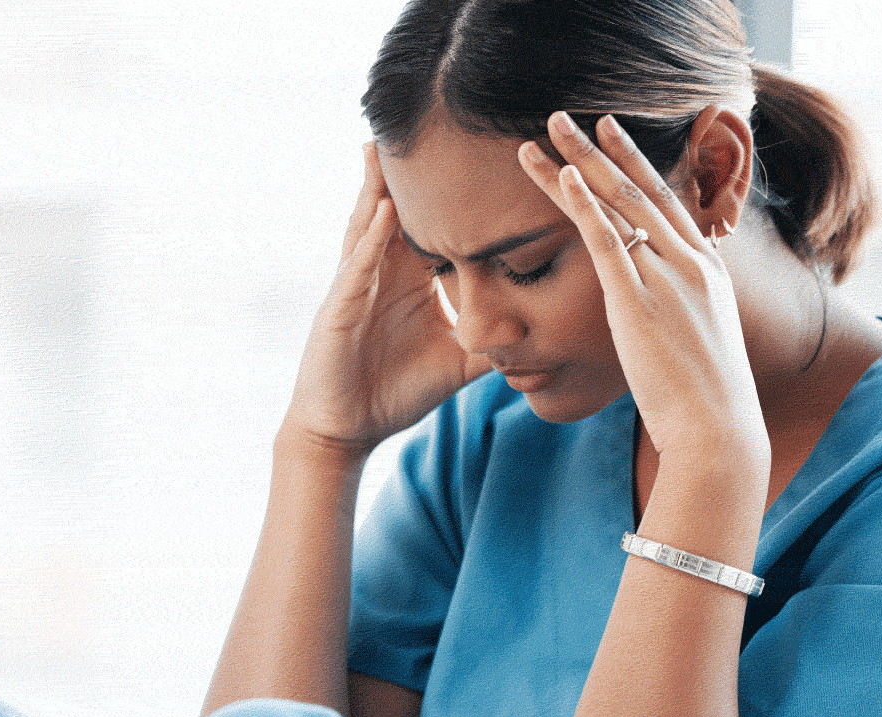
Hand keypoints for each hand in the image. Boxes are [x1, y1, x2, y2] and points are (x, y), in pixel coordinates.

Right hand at [285, 143, 492, 455]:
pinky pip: (357, 267)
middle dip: (410, 171)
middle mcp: (382, 274)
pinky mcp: (339, 309)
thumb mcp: (457, 366)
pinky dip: (371, 239)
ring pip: (370, 226)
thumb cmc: (394, 394)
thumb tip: (543, 334)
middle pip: (400, 211)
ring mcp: (357, 287)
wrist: (347, 430)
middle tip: (427, 121)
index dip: (457, 195)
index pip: (437, 227)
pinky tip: (384, 212)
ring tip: (387, 146)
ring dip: (379, 187)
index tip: (483, 156)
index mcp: (409, 282)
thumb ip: (494, 345)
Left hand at [518, 112, 765, 461]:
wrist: (718, 429)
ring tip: (548, 131)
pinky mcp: (639, 300)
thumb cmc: (706, 402)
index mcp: (707, 269)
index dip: (634, 166)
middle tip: (568, 117)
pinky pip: (609, 241)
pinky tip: (563, 177)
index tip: (610, 135)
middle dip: (601, 149)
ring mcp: (668, 276)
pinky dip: (585, 205)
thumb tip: (657, 319)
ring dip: (578, 163)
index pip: (665, 204)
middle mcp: (691, 262)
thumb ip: (677, 317)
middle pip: (639, 190)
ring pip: (618, 204)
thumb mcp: (697, 345)